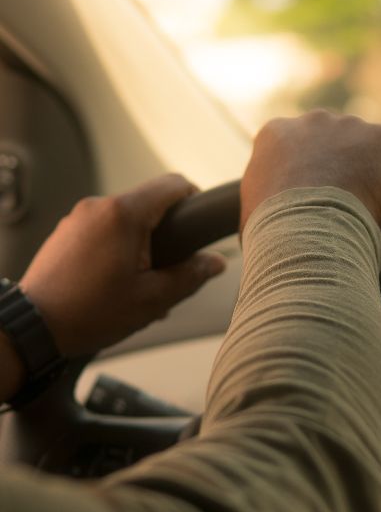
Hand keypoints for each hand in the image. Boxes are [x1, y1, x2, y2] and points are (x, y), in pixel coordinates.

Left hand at [20, 174, 225, 357]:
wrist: (34, 327)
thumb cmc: (91, 312)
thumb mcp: (153, 298)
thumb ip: (191, 275)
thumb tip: (216, 262)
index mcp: (124, 215)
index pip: (172, 184)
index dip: (194, 199)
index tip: (200, 223)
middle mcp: (99, 207)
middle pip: (149, 204)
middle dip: (166, 234)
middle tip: (169, 270)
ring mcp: (78, 218)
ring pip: (126, 219)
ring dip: (142, 245)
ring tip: (140, 284)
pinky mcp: (66, 232)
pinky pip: (104, 230)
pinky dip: (118, 249)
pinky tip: (117, 284)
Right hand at [241, 110, 380, 230]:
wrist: (306, 229)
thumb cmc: (273, 232)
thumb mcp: (251, 213)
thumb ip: (262, 203)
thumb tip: (263, 227)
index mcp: (276, 133)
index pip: (300, 150)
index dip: (313, 178)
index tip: (318, 202)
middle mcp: (314, 120)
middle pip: (337, 144)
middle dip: (344, 171)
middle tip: (345, 208)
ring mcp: (352, 127)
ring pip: (370, 152)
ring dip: (372, 178)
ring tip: (366, 213)